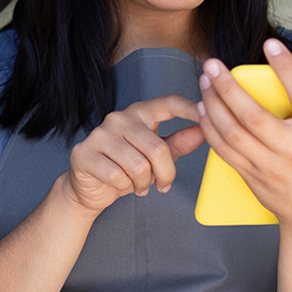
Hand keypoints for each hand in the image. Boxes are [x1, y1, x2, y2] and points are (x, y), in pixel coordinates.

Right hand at [61, 95, 207, 214]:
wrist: (89, 188)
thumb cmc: (125, 168)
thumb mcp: (156, 156)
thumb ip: (179, 143)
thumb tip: (204, 130)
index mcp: (138, 113)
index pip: (167, 103)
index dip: (189, 108)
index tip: (207, 113)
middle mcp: (117, 118)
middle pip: (157, 148)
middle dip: (165, 174)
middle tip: (163, 185)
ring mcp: (99, 135)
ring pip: (138, 165)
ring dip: (144, 183)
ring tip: (139, 186)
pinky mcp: (84, 153)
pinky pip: (117, 175)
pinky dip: (125, 187)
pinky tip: (121, 185)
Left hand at [196, 38, 291, 232]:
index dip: (285, 68)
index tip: (271, 44)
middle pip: (254, 115)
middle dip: (229, 87)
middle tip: (213, 64)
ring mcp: (269, 166)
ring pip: (233, 133)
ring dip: (213, 105)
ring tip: (204, 82)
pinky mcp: (251, 176)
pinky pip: (224, 151)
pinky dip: (210, 129)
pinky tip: (202, 110)